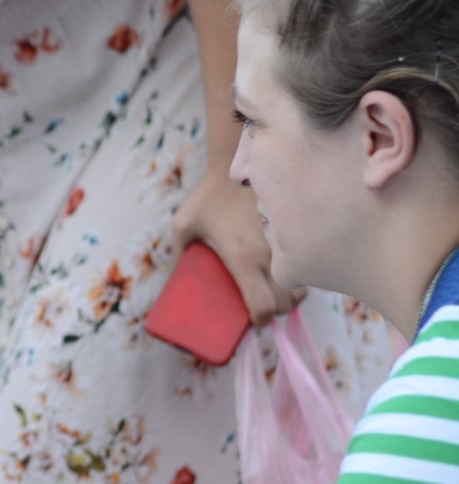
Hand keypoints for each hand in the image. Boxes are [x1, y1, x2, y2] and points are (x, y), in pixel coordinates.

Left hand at [173, 172, 303, 325]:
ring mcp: (287, 243)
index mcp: (243, 258)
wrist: (240, 162)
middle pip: (288, 303)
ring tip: (275, 290)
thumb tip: (175, 278)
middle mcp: (269, 254)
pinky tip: (288, 271)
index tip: (252, 320)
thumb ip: (178, 253)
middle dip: (277, 311)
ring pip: (304, 285)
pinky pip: (308, 263)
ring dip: (291, 294)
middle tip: (262, 305)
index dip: (260, 321)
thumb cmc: (208, 197)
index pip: (264, 306)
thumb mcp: (183, 225)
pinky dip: (301, 274)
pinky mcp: (297, 232)